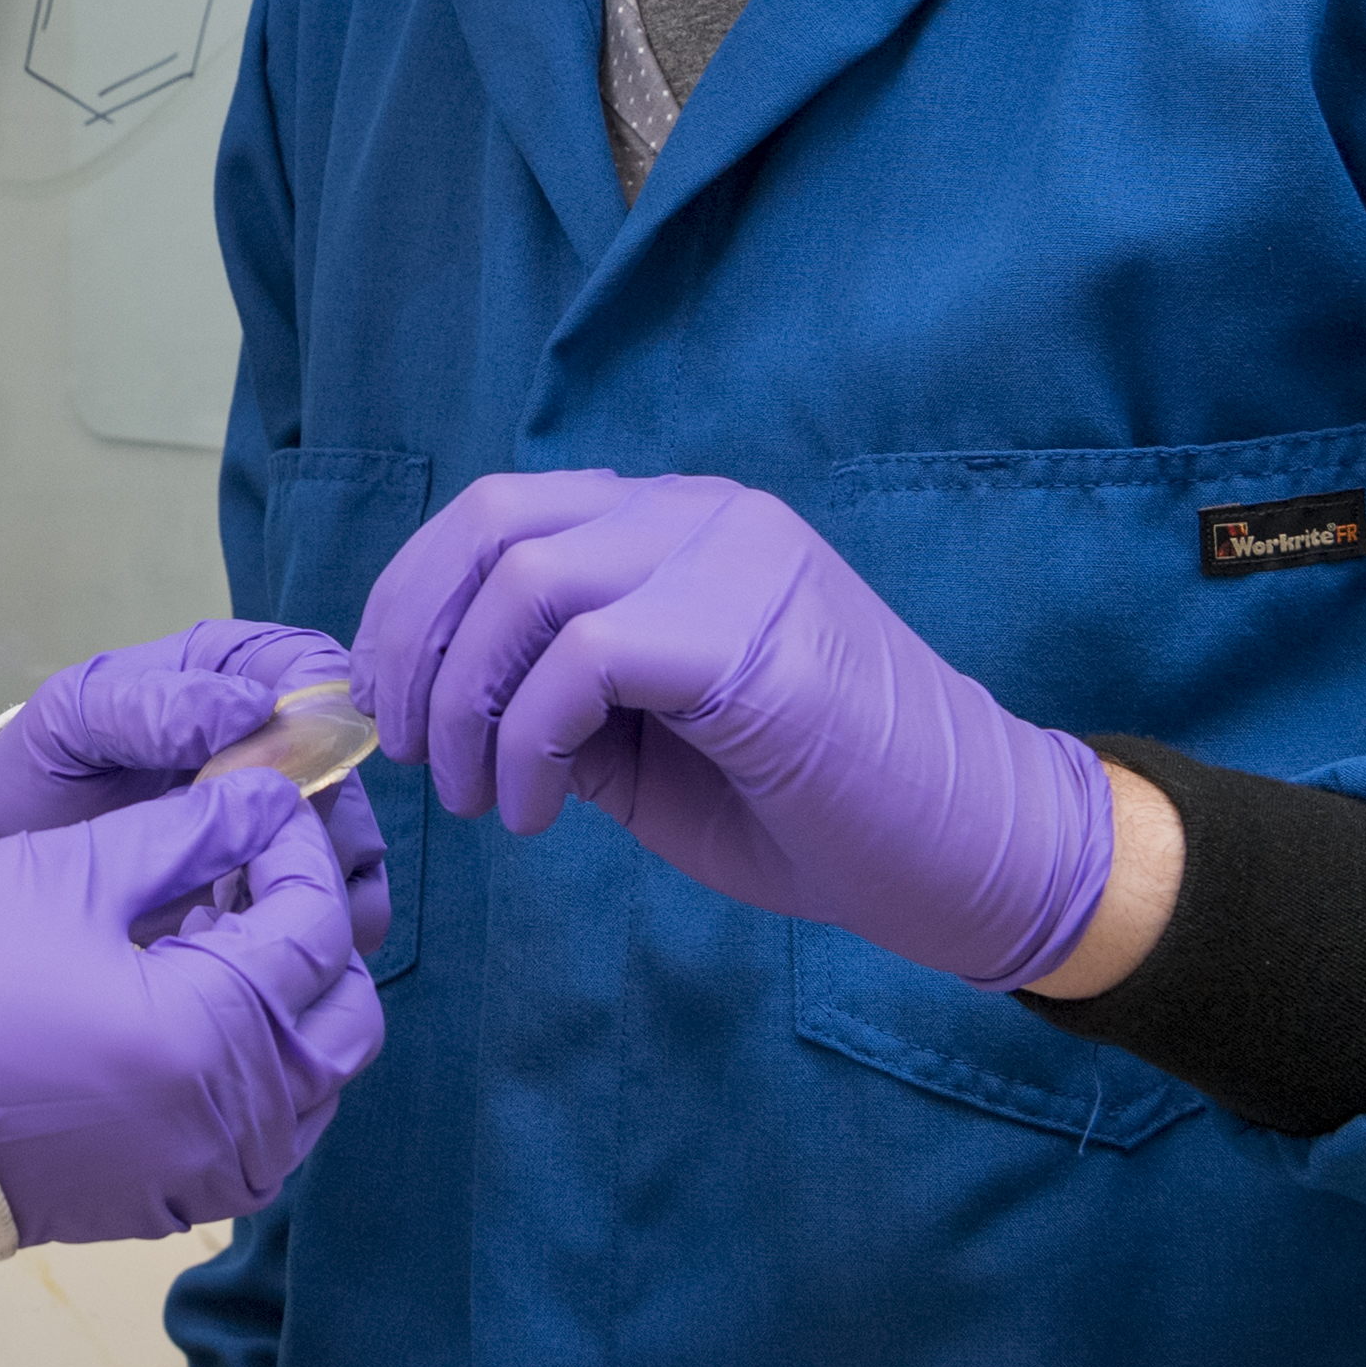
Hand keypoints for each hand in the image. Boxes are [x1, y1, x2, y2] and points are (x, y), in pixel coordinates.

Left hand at [0, 619, 392, 957]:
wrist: (18, 844)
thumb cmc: (47, 764)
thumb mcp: (77, 718)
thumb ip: (155, 706)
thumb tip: (256, 709)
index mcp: (231, 669)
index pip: (316, 673)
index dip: (317, 724)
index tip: (281, 786)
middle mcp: (272, 734)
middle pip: (347, 767)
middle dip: (321, 821)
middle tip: (266, 868)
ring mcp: (282, 808)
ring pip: (353, 837)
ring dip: (323, 880)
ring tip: (260, 917)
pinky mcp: (280, 872)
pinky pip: (337, 895)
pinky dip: (317, 922)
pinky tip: (263, 943)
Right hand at [0, 773, 383, 1245]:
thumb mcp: (69, 876)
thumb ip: (188, 832)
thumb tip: (264, 799)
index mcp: (214, 1035)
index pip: (318, 925)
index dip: (299, 847)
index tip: (266, 800)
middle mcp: (236, 1124)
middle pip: (344, 1012)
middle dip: (314, 929)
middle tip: (247, 867)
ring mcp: (210, 1174)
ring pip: (315, 1076)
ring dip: (289, 999)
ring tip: (212, 931)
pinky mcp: (176, 1201)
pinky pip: (265, 1128)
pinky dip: (257, 1062)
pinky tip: (187, 1004)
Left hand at [356, 470, 1114, 991]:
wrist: (978, 854)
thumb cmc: (820, 808)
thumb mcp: (649, 748)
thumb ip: (557, 700)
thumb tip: (439, 702)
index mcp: (678, 526)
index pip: (500, 512)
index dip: (410, 598)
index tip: (387, 699)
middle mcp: (703, 515)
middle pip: (491, 522)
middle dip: (414, 638)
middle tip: (414, 750)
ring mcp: (734, 559)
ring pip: (524, 581)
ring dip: (465, 702)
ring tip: (478, 798)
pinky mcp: (752, 631)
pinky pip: (583, 656)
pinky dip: (529, 740)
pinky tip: (538, 814)